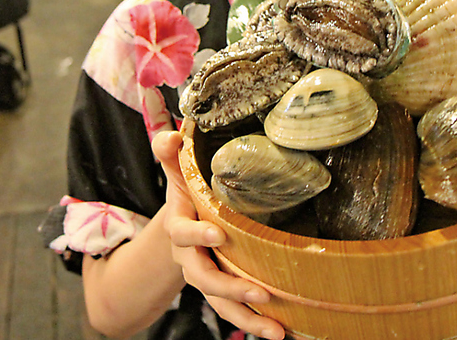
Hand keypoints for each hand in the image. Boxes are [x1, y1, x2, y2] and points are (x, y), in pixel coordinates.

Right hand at [151, 131, 285, 339]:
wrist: (184, 224)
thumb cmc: (188, 193)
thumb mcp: (178, 172)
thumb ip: (171, 153)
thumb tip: (173, 136)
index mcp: (179, 228)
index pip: (182, 234)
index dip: (197, 236)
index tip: (218, 234)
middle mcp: (191, 259)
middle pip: (204, 279)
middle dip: (231, 287)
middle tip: (259, 292)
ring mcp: (209, 278)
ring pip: (223, 305)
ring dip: (248, 319)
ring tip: (277, 330)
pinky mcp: (225, 292)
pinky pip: (238, 314)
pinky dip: (258, 325)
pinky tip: (285, 333)